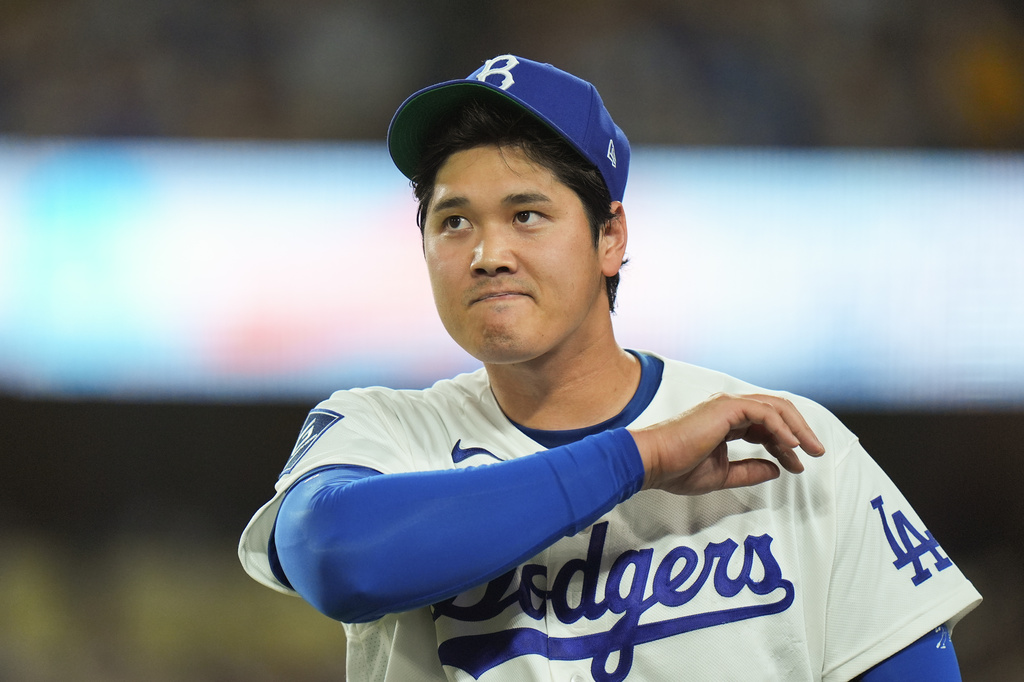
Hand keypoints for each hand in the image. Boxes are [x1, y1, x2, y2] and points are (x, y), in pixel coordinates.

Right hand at [628, 393, 825, 495]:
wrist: (653, 462)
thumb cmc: (677, 469)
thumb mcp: (723, 475)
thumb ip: (750, 470)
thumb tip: (776, 469)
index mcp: (726, 421)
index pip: (766, 426)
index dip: (785, 445)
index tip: (797, 464)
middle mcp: (729, 408)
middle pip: (776, 411)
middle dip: (800, 430)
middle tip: (817, 451)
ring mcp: (727, 405)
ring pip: (775, 408)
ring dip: (797, 428)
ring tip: (810, 449)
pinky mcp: (726, 408)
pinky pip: (765, 413)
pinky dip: (781, 427)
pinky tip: (791, 446)